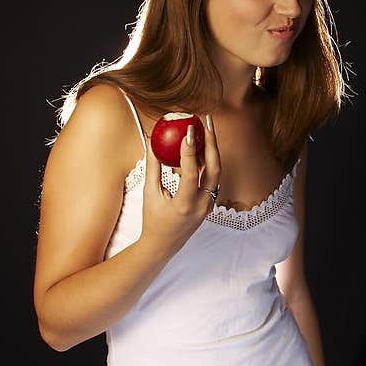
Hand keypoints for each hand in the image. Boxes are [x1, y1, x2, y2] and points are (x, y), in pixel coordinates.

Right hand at [140, 114, 221, 255]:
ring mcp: (209, 204)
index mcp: (184, 205)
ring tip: (205, 128)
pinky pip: (212, 177)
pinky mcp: (211, 202)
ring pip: (216, 171)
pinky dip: (208, 160)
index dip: (190, 150)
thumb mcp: (149, 192)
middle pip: (214, 168)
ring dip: (212, 149)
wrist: (164, 245)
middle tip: (206, 121)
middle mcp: (202, 205)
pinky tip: (201, 145)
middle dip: (212, 142)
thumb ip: (152, 166)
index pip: (191, 173)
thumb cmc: (153, 218)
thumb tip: (150, 139)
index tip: (188, 130)